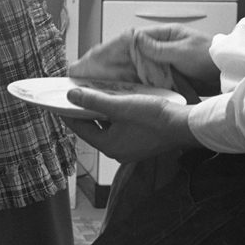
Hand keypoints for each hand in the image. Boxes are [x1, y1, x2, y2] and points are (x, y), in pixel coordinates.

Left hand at [64, 88, 196, 161]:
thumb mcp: (120, 106)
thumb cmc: (154, 118)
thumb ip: (93, 101)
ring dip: (102, 112)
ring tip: (96, 94)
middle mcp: (118, 151)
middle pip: (94, 128)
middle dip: (86, 111)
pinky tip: (118, 101)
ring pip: (108, 127)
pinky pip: (121, 127)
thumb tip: (71, 97)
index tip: (59, 102)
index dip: (68, 114)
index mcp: (109, 146)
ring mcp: (131, 147)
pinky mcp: (141, 141)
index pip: (80, 129)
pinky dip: (116, 115)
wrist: (184, 125)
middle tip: (77, 95)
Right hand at [69, 24, 217, 86]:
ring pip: (127, 66)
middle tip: (79, 72)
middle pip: (122, 54)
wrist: (229, 71)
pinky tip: (111, 89)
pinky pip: (137, 77)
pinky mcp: (164, 75)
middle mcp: (156, 47)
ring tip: (88, 81)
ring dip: (108, 74)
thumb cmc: (211, 57)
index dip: (105, 49)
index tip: (89, 58)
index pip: (125, 40)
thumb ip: (159, 47)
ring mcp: (159, 61)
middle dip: (100, 62)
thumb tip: (136, 39)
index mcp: (160, 36)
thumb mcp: (185, 51)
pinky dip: (123, 82)